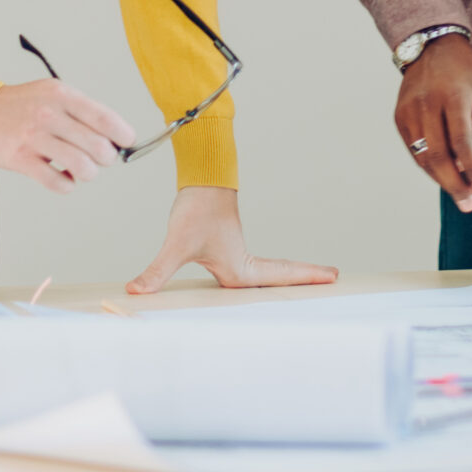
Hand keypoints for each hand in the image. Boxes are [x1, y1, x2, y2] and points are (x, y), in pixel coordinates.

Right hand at [0, 76, 136, 190]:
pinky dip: (67, 185)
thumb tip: (116, 135)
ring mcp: (34, 137)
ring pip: (81, 167)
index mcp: (63, 96)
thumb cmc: (24, 105)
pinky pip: (57, 182)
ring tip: (82, 170)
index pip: (105, 118)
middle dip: (106, 158)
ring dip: (88, 173)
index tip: (127, 141)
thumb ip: (82, 111)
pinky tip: (63, 177)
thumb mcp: (54, 93)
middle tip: (100, 158)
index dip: (122, 134)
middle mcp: (50, 115)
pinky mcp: (20, 159)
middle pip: (98, 146)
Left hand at [124, 186, 338, 295]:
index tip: (333, 276)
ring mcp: (237, 253)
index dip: (305, 277)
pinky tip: (262, 278)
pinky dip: (270, 270)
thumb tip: (136, 291)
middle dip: (306, 277)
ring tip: (311, 280)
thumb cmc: (196, 209)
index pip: (279, 277)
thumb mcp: (177, 244)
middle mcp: (242, 263)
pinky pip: (255, 265)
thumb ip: (157, 271)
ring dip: (290, 275)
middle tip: (334, 277)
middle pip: (281, 274)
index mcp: (239, 268)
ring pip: (269, 270)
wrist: (200, 180)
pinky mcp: (226, 246)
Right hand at [394, 33, 471, 212]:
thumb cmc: (466, 73)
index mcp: (452, 95)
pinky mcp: (398, 116)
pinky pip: (413, 149)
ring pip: (422, 157)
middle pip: (438, 155)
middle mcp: (426, 103)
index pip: (461, 141)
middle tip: (469, 204)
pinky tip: (444, 174)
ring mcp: (408, 110)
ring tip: (460, 194)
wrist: (431, 46)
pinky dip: (429, 166)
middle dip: (454, 185)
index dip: (471, 169)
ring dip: (441, 180)